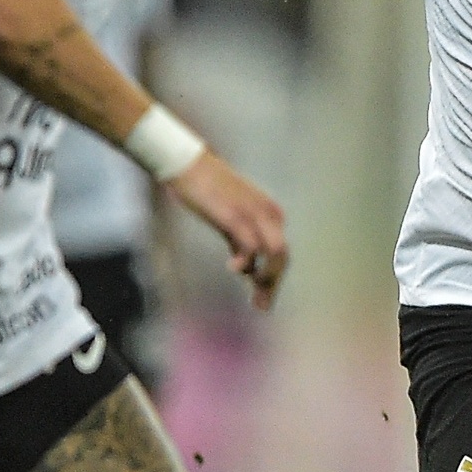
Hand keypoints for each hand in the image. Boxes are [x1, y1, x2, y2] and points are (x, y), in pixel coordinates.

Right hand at [168, 150, 288, 308]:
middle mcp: (270, 214)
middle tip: (260, 305)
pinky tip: (232, 268)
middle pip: (282, 257)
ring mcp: (255, 215)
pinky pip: (250, 247)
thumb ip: (240, 241)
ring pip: (274, 255)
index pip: (281, 253)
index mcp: (271, 213)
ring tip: (254, 295)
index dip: (274, 278)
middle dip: (272, 284)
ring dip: (266, 279)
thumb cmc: (208, 191)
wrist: (190, 165)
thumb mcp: (230, 219)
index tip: (262, 298)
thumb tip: (245, 267)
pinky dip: (245, 262)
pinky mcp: (236, 217)